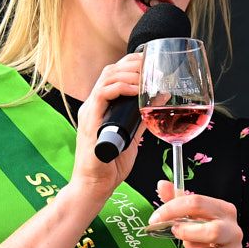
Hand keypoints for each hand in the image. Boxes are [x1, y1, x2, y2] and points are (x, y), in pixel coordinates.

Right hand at [67, 52, 145, 199]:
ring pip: (107, 77)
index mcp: (101, 107)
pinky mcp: (90, 121)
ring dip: (130, 73)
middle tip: (153, 64)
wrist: (94, 186)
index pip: (114, 74)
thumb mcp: (133, 137)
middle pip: (111, 70)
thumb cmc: (110, 165)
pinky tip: (136, 89)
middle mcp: (93, 105)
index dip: (132, 63)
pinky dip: (121, 87)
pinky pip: (103, 94)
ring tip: (147, 75)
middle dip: (133, 63)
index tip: (151, 61)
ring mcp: (90, 112)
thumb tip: (158, 102)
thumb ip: (142, 119)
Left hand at [149, 180, 245, 247]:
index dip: (173, 208)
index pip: (198, 203)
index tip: (154, 218)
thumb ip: (178, 204)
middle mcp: (234, 232)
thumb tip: (162, 184)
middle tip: (168, 235)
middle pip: (212, 230)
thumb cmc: (206, 243)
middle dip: (185, 232)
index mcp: (225, 212)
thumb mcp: (193, 222)